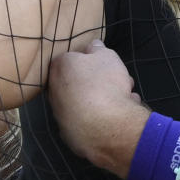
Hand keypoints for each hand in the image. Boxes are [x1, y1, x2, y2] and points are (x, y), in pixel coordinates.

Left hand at [46, 40, 149, 177]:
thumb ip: (98, 49)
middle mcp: (54, 90)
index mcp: (59, 67)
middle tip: (119, 82)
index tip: (106, 65)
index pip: (71, 58)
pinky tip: (119, 116)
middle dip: (100, 82)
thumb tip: (93, 45)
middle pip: (79, 82)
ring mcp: (60, 114)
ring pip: (85, 102)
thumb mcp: (106, 56)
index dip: (92, 61)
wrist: (104, 125)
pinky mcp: (69, 134)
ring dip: (104, 100)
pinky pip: (89, 121)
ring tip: (125, 99)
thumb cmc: (105, 84)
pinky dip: (102, 118)